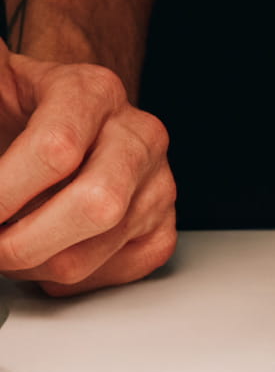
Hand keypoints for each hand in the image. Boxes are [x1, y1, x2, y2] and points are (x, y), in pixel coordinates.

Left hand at [0, 49, 174, 295]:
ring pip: (92, 255)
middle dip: (20, 244)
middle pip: (97, 207)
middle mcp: (137, 136)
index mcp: (92, 93)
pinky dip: (66, 279)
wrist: (64, 117)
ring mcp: (157, 183)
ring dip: (31, 265)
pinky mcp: (161, 226)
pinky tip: (46, 250)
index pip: (56, 150)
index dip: (3, 192)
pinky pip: (114, 273)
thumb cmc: (20, 108)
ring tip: (8, 244)